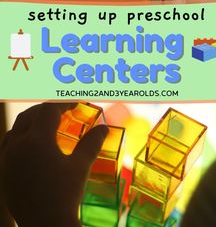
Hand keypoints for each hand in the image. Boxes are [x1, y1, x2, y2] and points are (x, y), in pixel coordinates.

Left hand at [0, 103, 107, 226]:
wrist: (45, 226)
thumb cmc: (65, 196)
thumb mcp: (80, 167)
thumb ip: (91, 144)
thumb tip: (104, 129)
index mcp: (37, 141)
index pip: (48, 111)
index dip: (62, 104)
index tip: (74, 104)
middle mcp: (17, 146)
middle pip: (29, 115)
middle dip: (46, 110)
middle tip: (62, 112)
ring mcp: (7, 159)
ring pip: (16, 129)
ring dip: (31, 122)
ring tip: (47, 126)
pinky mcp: (3, 171)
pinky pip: (8, 145)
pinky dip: (20, 137)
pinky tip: (31, 145)